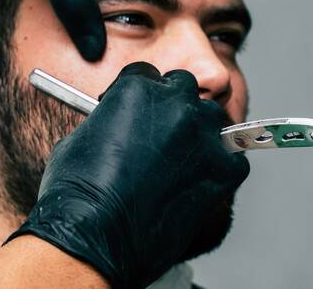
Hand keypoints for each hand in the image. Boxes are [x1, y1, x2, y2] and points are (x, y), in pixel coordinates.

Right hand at [6, 62, 249, 287]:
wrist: (94, 236)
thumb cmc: (78, 192)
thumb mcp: (81, 139)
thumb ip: (110, 122)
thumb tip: (119, 128)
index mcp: (137, 88)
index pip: (147, 76)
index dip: (139, 96)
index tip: (136, 114)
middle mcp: (175, 104)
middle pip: (184, 88)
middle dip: (172, 106)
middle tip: (160, 133)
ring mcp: (202, 136)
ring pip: (212, 119)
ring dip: (198, 133)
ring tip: (180, 161)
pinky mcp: (222, 171)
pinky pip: (234, 158)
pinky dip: (221, 168)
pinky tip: (200, 183)